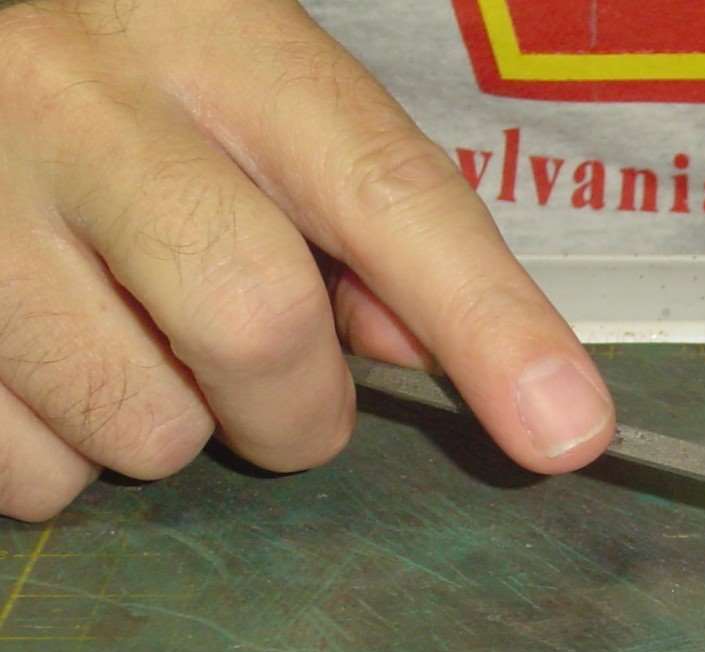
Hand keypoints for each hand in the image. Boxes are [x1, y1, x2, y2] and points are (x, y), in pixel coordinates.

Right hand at [0, 0, 612, 520]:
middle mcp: (81, 106)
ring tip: (133, 347)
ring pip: (139, 430)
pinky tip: (51, 369)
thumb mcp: (248, 93)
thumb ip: (353, 216)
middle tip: (282, 395)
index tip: (569, 431)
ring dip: (172, 432)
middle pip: (257, 327)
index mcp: (217, 43)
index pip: (386, 192)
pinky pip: (29, 474)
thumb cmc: (123, 70)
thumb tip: (430, 355)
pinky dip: (66, 458)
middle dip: (299, 411)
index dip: (490, 323)